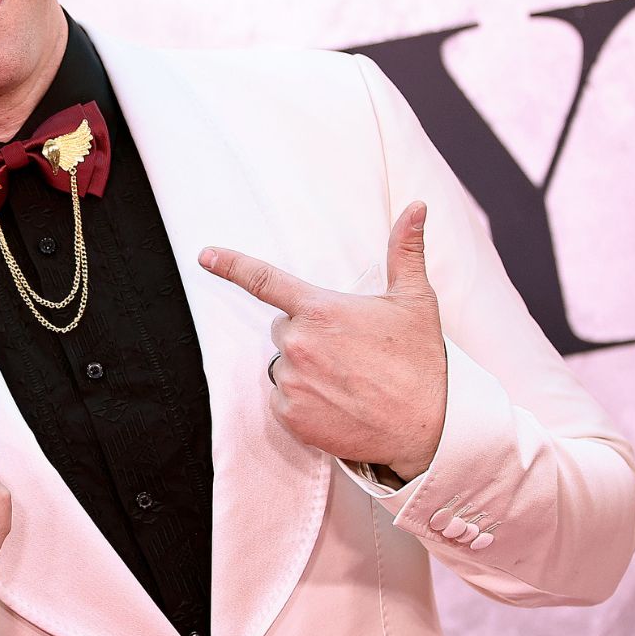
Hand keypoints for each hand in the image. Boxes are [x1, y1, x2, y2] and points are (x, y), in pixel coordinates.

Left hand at [201, 201, 446, 479]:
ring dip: (305, 372)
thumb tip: (417, 206)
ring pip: (284, 367)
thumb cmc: (422, 361)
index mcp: (320, 310)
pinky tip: (337, 405)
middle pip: (283, 330)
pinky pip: (283, 401)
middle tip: (348, 353)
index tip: (205, 256)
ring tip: (347, 382)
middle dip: (307, 336)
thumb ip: (405, 250)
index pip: (264, 280)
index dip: (231, 265)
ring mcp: (292, 381)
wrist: (429, 429)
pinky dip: (303, 403)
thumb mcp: (416, 301)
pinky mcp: (291, 416)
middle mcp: (299, 344)